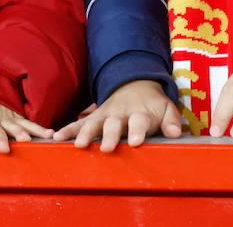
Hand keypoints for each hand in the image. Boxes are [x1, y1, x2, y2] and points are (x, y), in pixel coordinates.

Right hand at [53, 80, 181, 150]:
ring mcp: (105, 114)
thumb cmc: (152, 105)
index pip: (139, 122)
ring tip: (79, 145)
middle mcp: (120, 113)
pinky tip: (57, 137)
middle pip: (114, 124)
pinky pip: (79, 122)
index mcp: (140, 113)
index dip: (138, 131)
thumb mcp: (167, 109)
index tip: (135, 142)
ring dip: (86, 133)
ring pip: (94, 123)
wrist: (136, 84)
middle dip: (110, 135)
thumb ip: (171, 121)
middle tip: (107, 148)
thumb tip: (175, 133)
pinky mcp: (94, 116)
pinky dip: (68, 129)